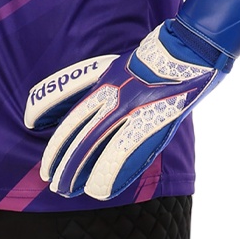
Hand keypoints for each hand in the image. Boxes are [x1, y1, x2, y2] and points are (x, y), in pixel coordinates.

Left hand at [23, 0, 239, 199]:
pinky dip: (108, 175)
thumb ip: (102, 89)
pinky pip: (123, 153)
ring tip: (67, 191)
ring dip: (78, 173)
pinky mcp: (152, 121)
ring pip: (95, 147)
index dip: (57, 146)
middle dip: (63, 164)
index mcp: (105, 85)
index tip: (47, 165)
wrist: (192, 47)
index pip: (72, 120)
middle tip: (53, 185)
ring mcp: (133, 110)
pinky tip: (98, 191)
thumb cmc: (160, 60)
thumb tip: (85, 111)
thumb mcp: (121, 69)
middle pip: (79, 137)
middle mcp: (114, 98)